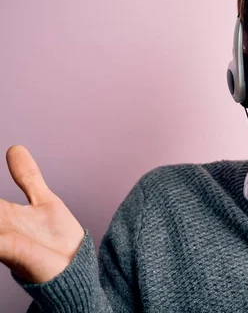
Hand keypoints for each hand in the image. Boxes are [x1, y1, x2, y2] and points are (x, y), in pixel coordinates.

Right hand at [0, 145, 83, 282]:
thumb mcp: (43, 201)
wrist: (73, 266)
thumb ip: (27, 177)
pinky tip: (1, 234)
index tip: (0, 156)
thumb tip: (14, 148)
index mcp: (4, 214)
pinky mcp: (14, 250)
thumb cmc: (55, 238)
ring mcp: (4, 238)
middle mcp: (1, 225)